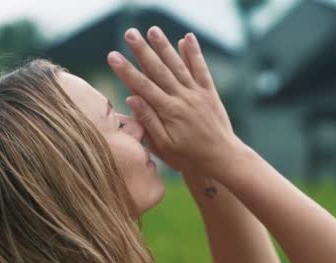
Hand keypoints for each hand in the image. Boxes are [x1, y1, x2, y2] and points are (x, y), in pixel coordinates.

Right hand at [107, 26, 241, 172]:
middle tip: (129, 34)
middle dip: (142, 51)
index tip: (113, 56)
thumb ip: (148, 122)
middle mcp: (183, 98)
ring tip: (152, 30)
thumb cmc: (190, 157)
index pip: (142, 86)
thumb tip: (131, 99)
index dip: (126, 70)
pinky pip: (201, 69)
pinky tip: (186, 38)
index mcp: (169, 112)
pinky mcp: (209, 93)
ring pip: (178, 65)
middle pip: (159, 70)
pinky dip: (194, 53)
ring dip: (165, 46)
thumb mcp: (164, 146)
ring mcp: (197, 93)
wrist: (222, 158)